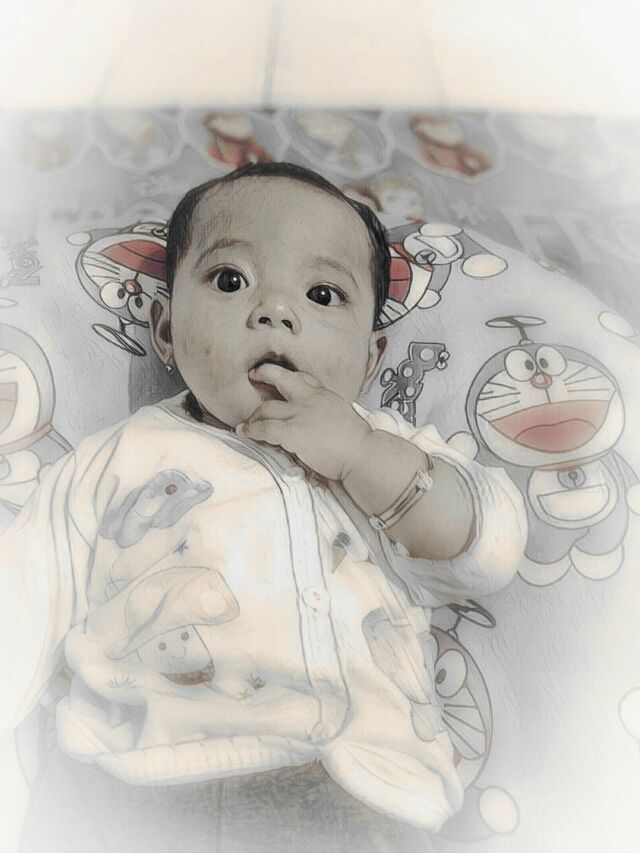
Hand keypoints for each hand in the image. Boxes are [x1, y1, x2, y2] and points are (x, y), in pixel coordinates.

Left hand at [237, 363, 370, 480]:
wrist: (362, 454)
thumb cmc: (358, 442)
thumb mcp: (343, 415)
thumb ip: (327, 411)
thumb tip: (318, 419)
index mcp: (324, 394)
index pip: (301, 377)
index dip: (285, 375)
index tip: (275, 377)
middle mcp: (310, 399)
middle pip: (279, 379)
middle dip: (263, 375)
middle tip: (252, 378)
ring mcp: (300, 414)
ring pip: (266, 408)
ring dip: (253, 416)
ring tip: (247, 424)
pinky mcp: (292, 432)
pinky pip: (264, 428)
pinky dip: (252, 431)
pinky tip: (246, 434)